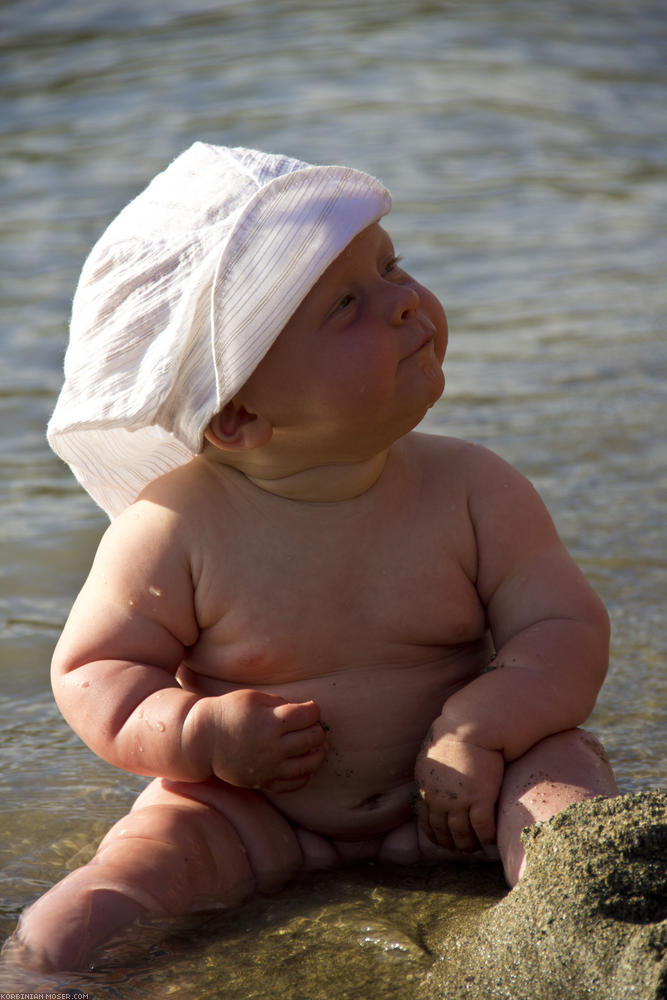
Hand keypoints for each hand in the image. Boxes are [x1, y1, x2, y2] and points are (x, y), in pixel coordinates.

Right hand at [207, 689, 327, 792]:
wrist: (202, 740)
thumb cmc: (229, 712)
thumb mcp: (254, 698)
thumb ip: (281, 703)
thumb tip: (304, 712)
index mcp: (271, 722)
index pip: (309, 716)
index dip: (314, 710)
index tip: (310, 709)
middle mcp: (273, 747)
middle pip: (312, 739)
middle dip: (318, 730)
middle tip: (314, 726)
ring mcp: (269, 767)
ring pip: (307, 765)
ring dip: (318, 755)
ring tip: (318, 748)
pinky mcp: (263, 782)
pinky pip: (292, 784)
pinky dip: (304, 776)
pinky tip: (306, 767)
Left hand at [414, 732, 503, 852]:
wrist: (471, 728)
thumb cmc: (453, 737)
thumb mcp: (430, 758)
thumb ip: (430, 777)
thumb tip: (430, 787)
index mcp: (425, 789)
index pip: (426, 822)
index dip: (435, 836)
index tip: (443, 841)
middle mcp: (439, 800)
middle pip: (443, 832)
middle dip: (452, 843)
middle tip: (461, 848)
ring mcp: (459, 801)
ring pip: (462, 835)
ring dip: (469, 844)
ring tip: (475, 846)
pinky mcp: (480, 799)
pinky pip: (483, 828)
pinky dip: (487, 837)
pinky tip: (490, 839)